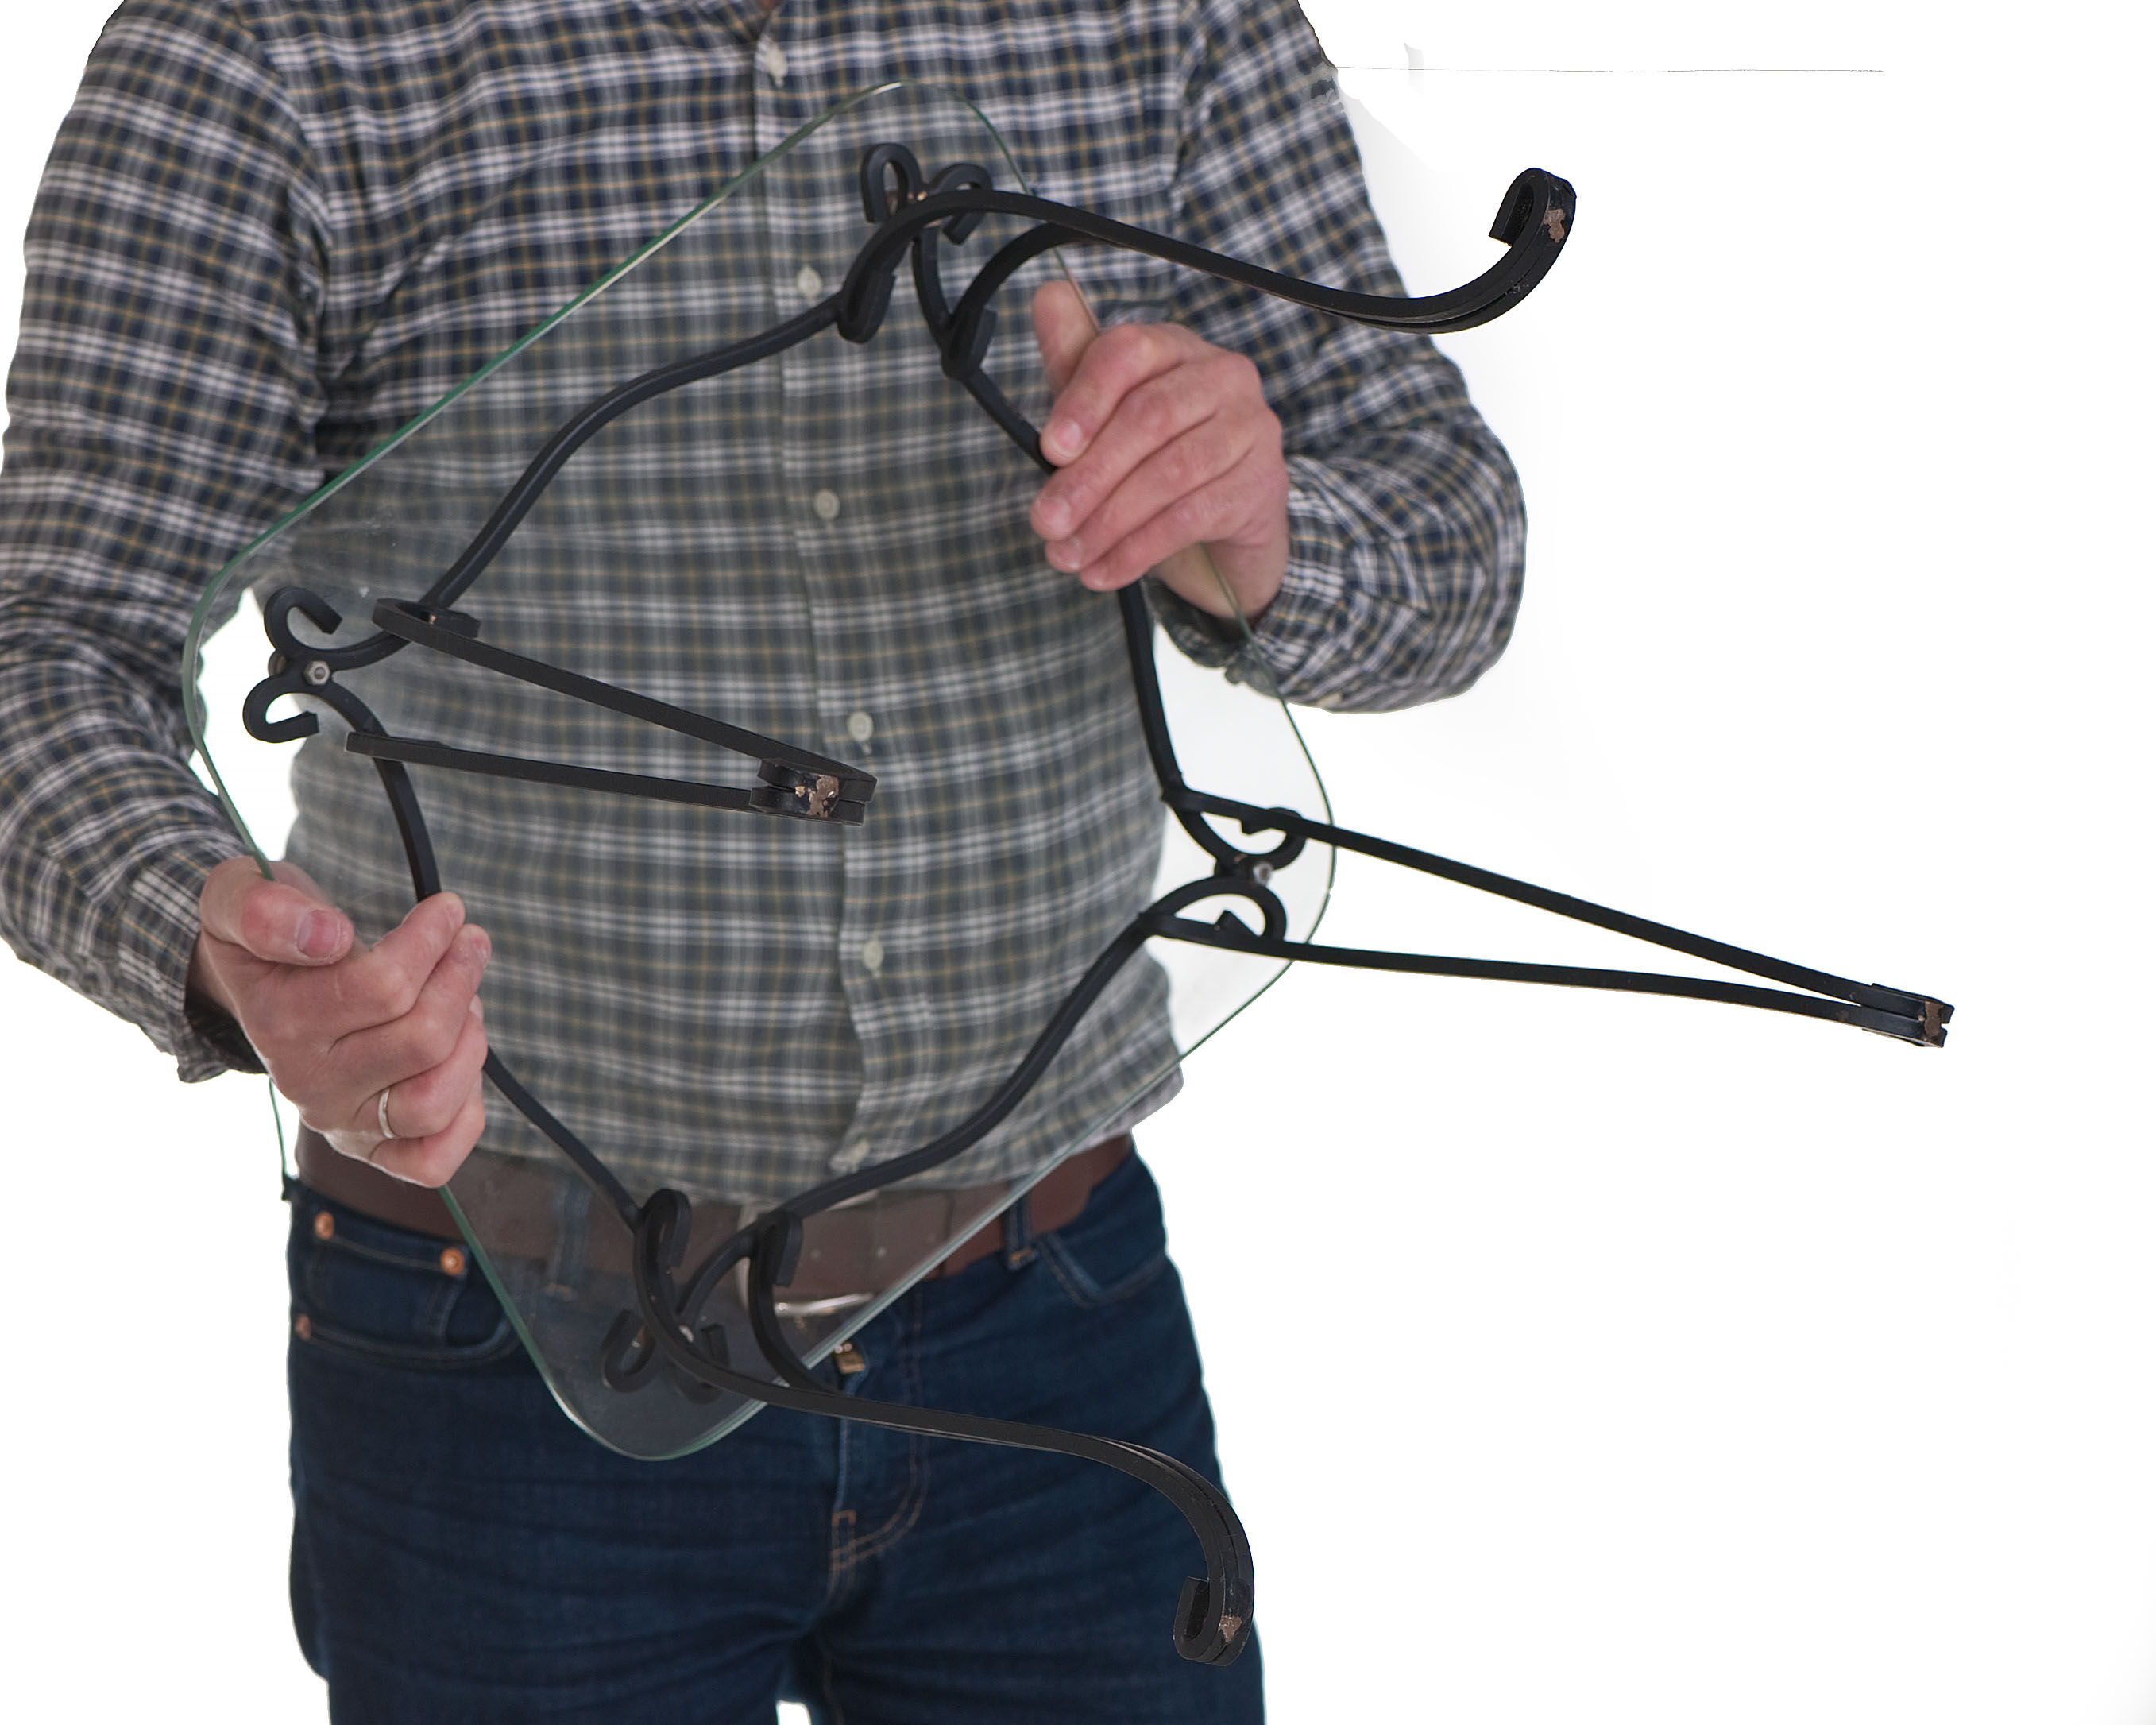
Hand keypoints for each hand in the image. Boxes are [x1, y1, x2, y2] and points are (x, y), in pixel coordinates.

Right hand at [189, 857, 490, 1185]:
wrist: (263, 981)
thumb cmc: (269, 933)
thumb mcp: (238, 897)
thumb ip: (263, 909)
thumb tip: (324, 936)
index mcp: (278, 1022)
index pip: (382, 988)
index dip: (430, 940)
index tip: (446, 910)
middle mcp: (308, 1084)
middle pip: (421, 1040)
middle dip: (460, 978)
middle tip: (467, 941)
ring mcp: (342, 1123)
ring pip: (433, 1103)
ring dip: (470, 1039)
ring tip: (466, 999)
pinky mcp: (372, 1150)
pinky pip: (432, 1161)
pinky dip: (467, 1112)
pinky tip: (461, 1056)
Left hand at [1028, 279, 1288, 621]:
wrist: (1222, 531)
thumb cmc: (1154, 460)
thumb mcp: (1106, 415)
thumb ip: (1075, 365)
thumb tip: (1046, 295)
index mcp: (1175, 347)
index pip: (1129, 352)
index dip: (1085, 399)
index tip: (1048, 450)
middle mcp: (1223, 375)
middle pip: (1149, 417)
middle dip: (1090, 476)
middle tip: (1044, 522)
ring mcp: (1251, 428)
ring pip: (1170, 473)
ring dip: (1109, 521)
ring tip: (1065, 556)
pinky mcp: (1262, 484)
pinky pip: (1192, 517)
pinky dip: (1139, 550)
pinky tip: (1102, 572)